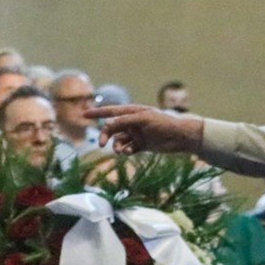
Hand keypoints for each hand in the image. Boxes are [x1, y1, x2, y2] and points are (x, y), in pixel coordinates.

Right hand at [87, 105, 203, 155]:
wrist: (180, 137)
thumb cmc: (164, 123)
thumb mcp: (143, 120)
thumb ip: (124, 121)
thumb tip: (107, 123)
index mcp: (132, 112)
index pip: (111, 111)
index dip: (97, 113)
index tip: (84, 115)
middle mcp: (133, 122)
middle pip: (112, 129)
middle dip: (106, 136)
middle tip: (102, 145)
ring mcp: (136, 134)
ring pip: (119, 140)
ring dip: (117, 146)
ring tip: (122, 151)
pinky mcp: (141, 145)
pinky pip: (127, 149)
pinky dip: (126, 151)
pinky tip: (129, 153)